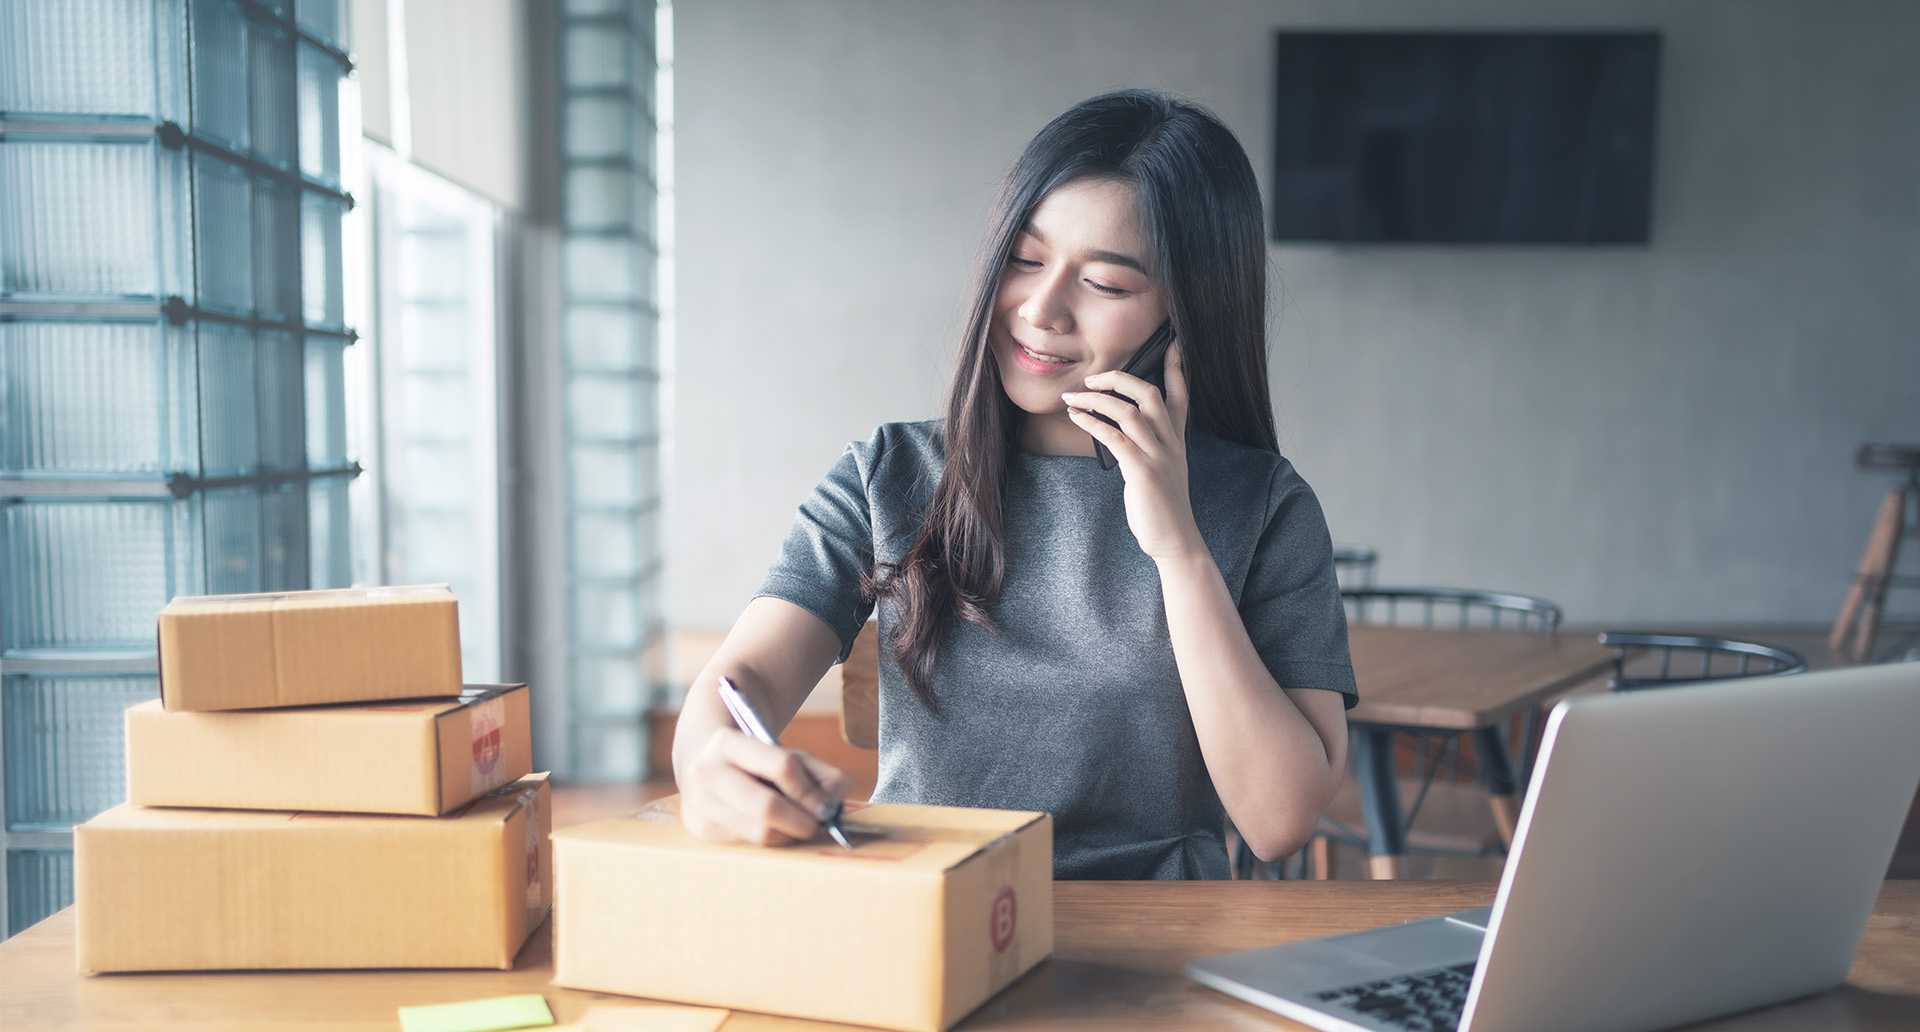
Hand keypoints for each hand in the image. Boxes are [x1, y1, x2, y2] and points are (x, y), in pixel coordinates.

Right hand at [678, 728, 849, 845]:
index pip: (782, 766)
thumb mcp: (788, 755)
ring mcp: (699, 803)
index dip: (810, 790)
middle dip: (801, 820)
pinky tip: (776, 828)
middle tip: (818, 825)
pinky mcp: (701, 829)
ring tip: (798, 825)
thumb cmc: (757, 762)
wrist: (705, 766)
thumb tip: (836, 799)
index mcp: (728, 742)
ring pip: (759, 832)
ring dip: (789, 833)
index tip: (827, 807)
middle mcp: (705, 772)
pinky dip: (772, 840)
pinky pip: (749, 844)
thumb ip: (820, 773)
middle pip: (767, 807)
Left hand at [1061, 342, 1206, 562]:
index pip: (1181, 396)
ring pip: (1128, 411)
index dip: (1176, 368)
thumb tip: (1120, 430)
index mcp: (1177, 440)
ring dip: (1096, 399)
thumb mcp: (1163, 469)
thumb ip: (1150, 446)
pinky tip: (1076, 416)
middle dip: (1119, 378)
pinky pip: (1114, 437)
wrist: (1174, 539)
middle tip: (1092, 377)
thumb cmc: (1162, 506)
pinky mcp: (1142, 471)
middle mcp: (1171, 442)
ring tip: (1072, 396)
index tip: (1172, 344)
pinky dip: (1092, 422)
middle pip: (1148, 393)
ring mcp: (1158, 455)